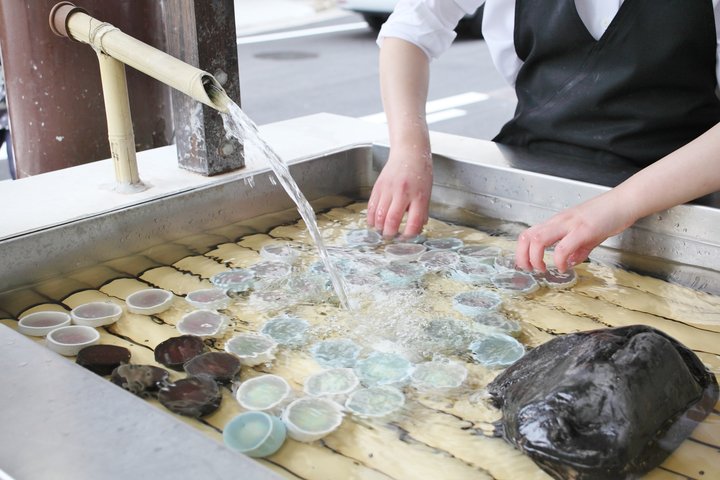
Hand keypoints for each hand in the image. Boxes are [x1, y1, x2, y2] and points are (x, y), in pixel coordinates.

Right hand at [366, 146, 432, 237]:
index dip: (409, 235)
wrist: (409, 152)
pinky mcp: (378, 187)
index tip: (406, 237)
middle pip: (392, 220)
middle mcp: (403, 192)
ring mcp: (388, 189)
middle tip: (390, 237)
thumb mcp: (427, 193)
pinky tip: (374, 222)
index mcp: (418, 196)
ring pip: (378, 215)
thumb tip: (416, 229)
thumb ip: (422, 212)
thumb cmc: (420, 173)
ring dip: (379, 227)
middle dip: (389, 234)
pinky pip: (371, 207)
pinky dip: (371, 218)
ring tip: (382, 231)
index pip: (413, 222)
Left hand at [515, 192, 636, 272]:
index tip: (527, 266)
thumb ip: (576, 250)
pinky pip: (563, 247)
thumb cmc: (607, 215)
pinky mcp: (583, 229)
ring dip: (536, 258)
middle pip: (527, 237)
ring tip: (544, 269)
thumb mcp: (587, 234)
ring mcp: (570, 224)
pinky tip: (565, 267)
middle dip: (522, 257)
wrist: (625, 202)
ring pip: (538, 239)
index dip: (521, 252)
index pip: (528, 234)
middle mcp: (559, 222)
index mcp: (557, 222)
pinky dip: (559, 260)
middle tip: (530, 270)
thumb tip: (570, 263)